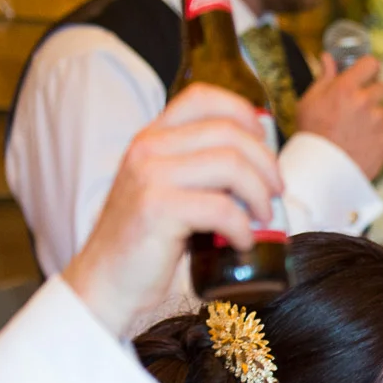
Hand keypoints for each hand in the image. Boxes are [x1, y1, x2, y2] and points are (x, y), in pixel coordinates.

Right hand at [63, 85, 281, 336]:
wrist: (106, 285)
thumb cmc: (148, 242)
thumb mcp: (168, 191)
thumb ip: (199, 170)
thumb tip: (261, 164)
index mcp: (152, 138)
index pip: (202, 97)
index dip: (243, 113)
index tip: (264, 141)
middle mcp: (147, 149)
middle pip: (228, 132)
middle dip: (266, 162)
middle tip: (276, 192)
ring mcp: (149, 176)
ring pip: (230, 165)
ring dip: (260, 194)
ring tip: (264, 217)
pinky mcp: (157, 209)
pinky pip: (222, 208)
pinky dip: (244, 227)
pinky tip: (244, 241)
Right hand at [295, 53, 382, 178]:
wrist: (321, 172)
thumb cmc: (311, 135)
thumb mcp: (309, 102)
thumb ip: (324, 78)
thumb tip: (328, 57)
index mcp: (346, 88)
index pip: (371, 63)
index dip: (368, 68)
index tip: (364, 73)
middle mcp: (366, 102)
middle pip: (381, 86)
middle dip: (370, 93)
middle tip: (355, 107)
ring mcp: (379, 121)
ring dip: (373, 116)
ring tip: (353, 130)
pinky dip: (376, 134)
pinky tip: (360, 142)